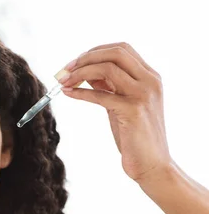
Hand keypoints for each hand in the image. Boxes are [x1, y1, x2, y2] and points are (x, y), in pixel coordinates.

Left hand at [58, 42, 172, 183]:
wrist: (152, 164)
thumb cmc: (134, 136)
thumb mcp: (121, 104)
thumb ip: (109, 86)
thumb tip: (85, 71)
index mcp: (150, 76)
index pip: (122, 49)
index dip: (95, 51)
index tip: (74, 62)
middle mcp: (150, 81)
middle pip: (115, 53)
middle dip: (86, 58)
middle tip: (65, 69)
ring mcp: (143, 94)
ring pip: (107, 68)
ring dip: (80, 72)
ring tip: (62, 82)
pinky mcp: (133, 110)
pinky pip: (100, 94)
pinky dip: (80, 92)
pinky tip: (67, 94)